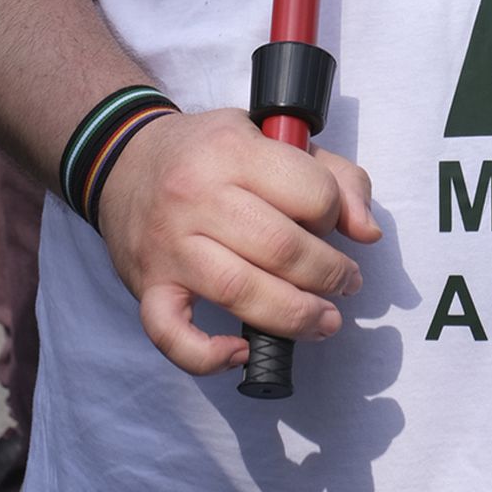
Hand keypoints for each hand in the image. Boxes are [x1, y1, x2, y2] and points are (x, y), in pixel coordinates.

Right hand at [96, 107, 381, 376]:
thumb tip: (367, 232)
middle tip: (345, 284)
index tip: (333, 224)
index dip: (335, 214)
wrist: (123, 160)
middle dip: (328, 274)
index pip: (309, 192)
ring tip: (324, 322)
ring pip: (239, 292)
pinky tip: (239, 354)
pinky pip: (171, 334)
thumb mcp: (269, 136)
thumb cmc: (209, 152)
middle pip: (280, 248)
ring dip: (294, 316)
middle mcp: (196, 196)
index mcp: (233, 151)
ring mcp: (168, 246)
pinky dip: (206, 356)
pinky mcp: (146, 286)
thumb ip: (332, 174)